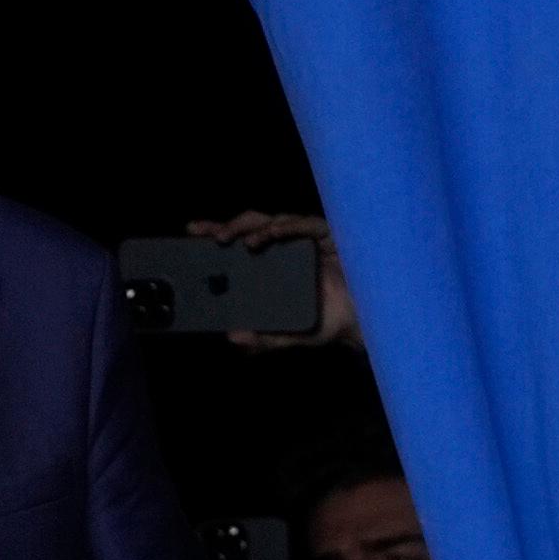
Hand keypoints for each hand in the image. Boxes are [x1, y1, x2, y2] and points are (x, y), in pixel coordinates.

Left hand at [185, 210, 361, 352]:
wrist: (365, 322)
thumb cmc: (326, 323)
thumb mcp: (290, 335)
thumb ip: (264, 338)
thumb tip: (234, 337)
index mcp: (271, 265)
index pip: (239, 243)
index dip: (218, 232)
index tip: (193, 231)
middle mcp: (286, 248)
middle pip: (253, 226)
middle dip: (232, 226)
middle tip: (214, 237)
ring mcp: (307, 241)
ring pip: (276, 221)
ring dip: (257, 228)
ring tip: (244, 242)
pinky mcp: (329, 237)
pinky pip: (307, 225)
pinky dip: (290, 226)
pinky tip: (276, 231)